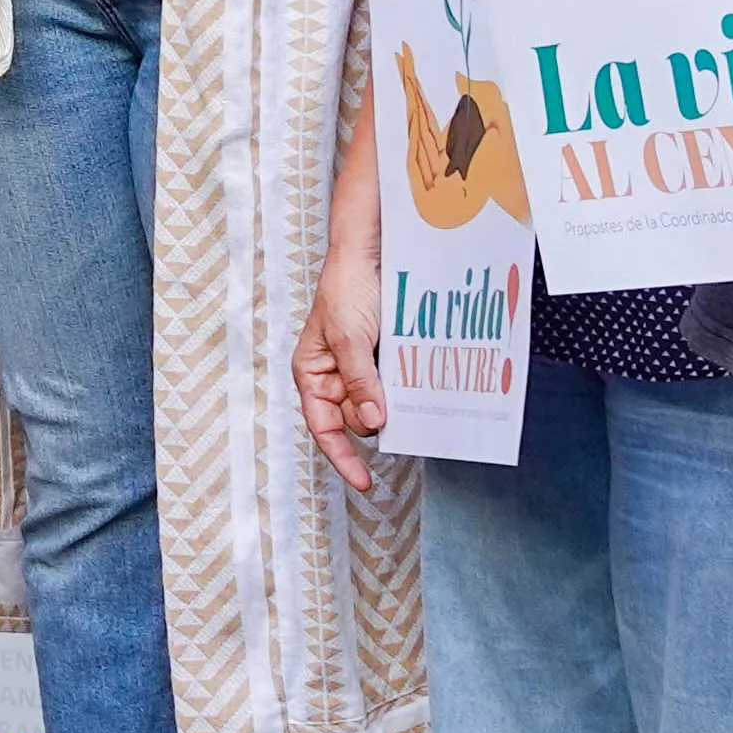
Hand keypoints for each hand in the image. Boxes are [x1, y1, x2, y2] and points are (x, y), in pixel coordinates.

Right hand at [292, 131, 385, 492]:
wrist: (372, 249)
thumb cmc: (347, 289)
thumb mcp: (349, 338)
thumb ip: (359, 383)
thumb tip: (373, 425)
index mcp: (312, 373)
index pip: (323, 427)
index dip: (342, 457)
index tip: (365, 482)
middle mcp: (335, 375)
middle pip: (355, 420)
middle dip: (374, 420)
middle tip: (394, 412)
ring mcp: (362, 367)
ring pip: (379, 404)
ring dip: (395, 404)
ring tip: (408, 394)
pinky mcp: (386, 356)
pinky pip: (397, 385)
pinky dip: (407, 389)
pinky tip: (420, 387)